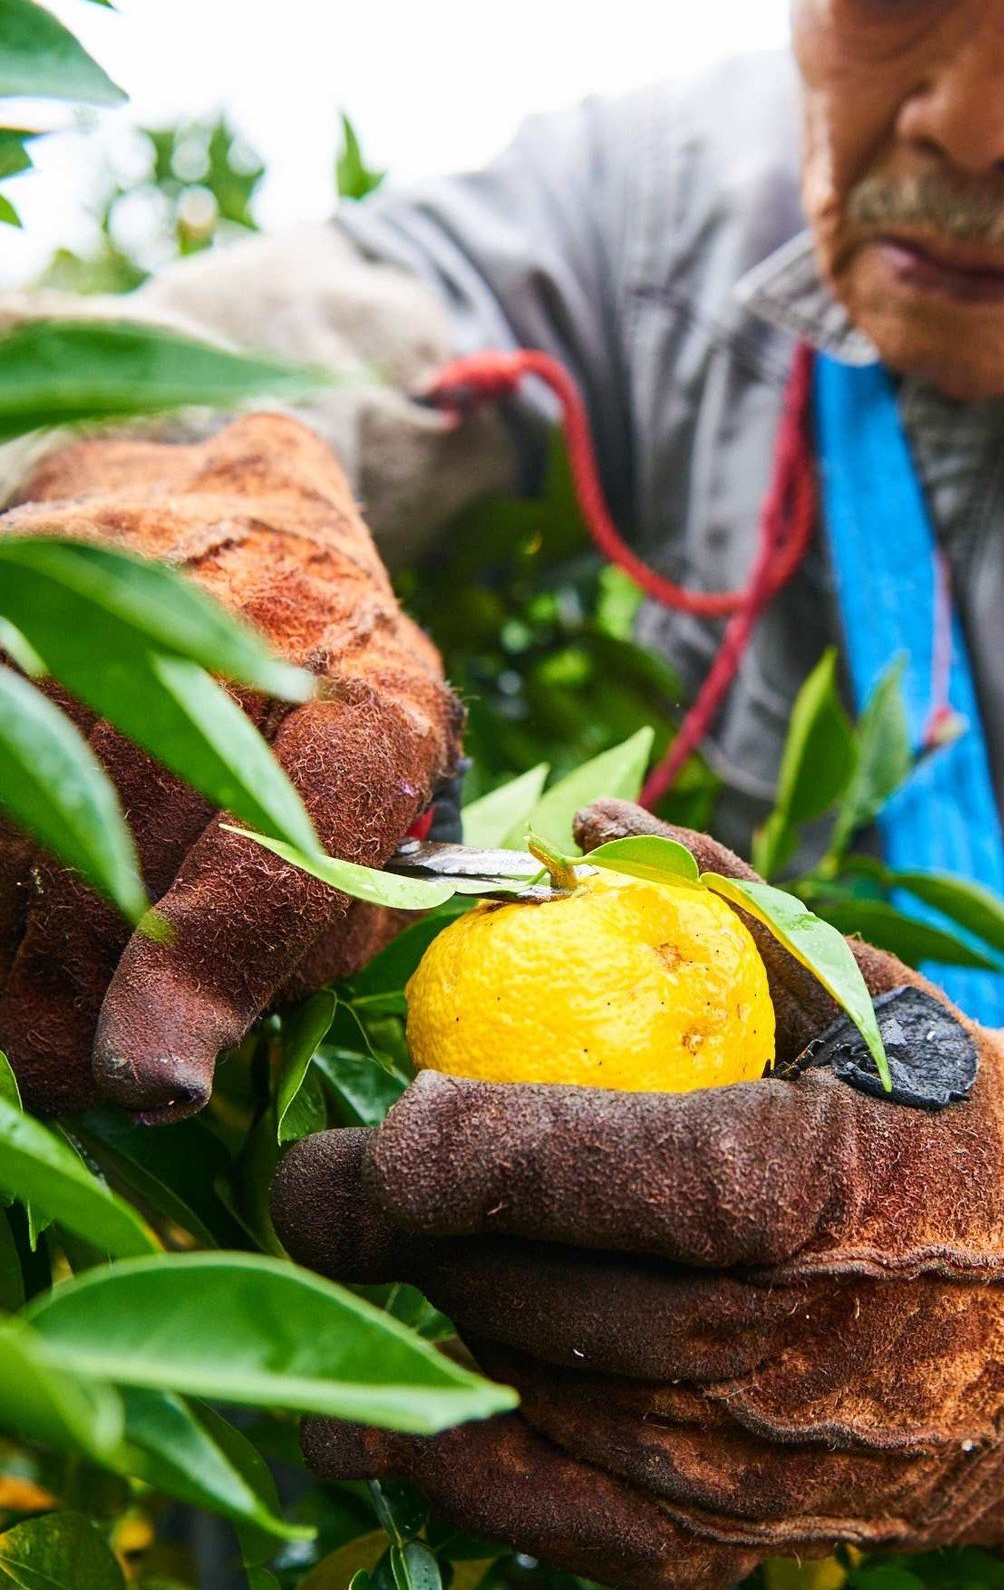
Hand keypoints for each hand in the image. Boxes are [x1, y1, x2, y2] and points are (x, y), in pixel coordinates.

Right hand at [0, 415, 460, 1120]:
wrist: (252, 507)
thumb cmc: (331, 699)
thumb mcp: (374, 810)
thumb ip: (322, 920)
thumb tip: (194, 1042)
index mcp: (379, 695)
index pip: (291, 843)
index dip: (210, 972)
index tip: (152, 1082)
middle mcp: (268, 620)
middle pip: (147, 827)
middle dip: (91, 982)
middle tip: (70, 1077)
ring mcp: (146, 583)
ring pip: (48, 786)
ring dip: (22, 934)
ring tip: (24, 1024)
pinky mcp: (45, 570)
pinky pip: (7, 727)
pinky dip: (0, 850)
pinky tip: (9, 922)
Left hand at [272, 804, 1003, 1589]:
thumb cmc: (945, 1129)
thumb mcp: (865, 1000)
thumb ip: (721, 908)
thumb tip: (580, 829)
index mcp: (819, 1184)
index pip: (601, 1178)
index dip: (462, 1155)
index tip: (387, 1113)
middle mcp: (786, 1342)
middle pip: (530, 1294)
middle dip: (392, 1235)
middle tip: (321, 1179)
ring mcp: (756, 1463)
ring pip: (524, 1394)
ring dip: (422, 1319)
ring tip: (380, 1249)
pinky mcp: (730, 1541)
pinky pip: (550, 1514)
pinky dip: (451, 1463)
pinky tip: (383, 1403)